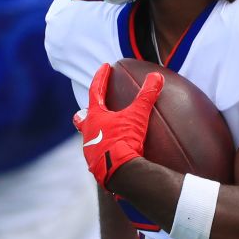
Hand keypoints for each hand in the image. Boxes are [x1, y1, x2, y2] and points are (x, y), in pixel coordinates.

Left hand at [72, 64, 162, 186]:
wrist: (120, 172)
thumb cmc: (124, 140)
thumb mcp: (138, 116)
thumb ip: (147, 96)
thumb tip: (157, 77)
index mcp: (95, 117)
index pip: (96, 91)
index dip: (101, 77)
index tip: (105, 66)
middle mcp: (88, 133)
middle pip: (82, 119)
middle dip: (84, 113)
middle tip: (85, 110)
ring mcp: (90, 151)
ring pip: (89, 138)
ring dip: (94, 133)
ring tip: (102, 133)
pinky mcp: (96, 166)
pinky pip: (97, 155)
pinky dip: (103, 150)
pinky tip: (110, 153)